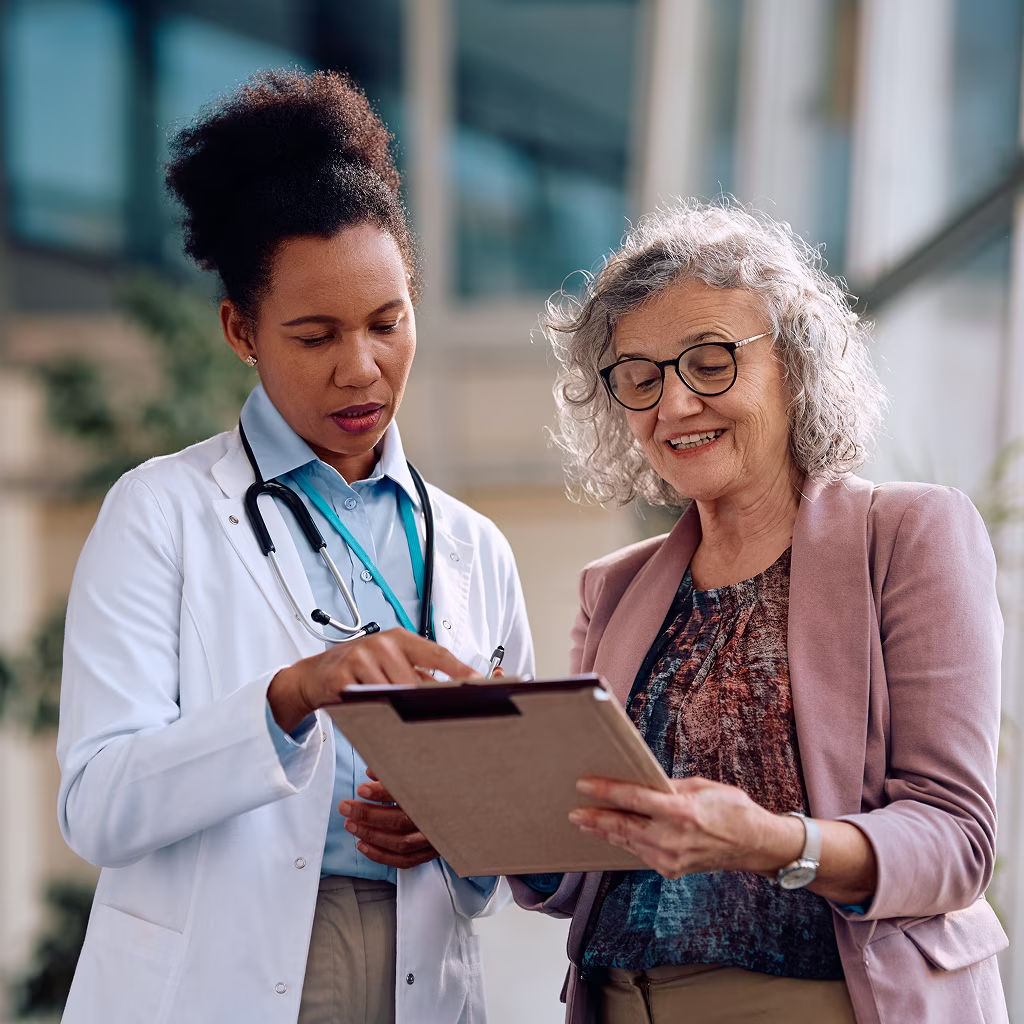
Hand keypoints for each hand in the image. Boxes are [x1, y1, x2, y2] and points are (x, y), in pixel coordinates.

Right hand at [268, 629, 477, 731]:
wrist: (314, 674)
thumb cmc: (357, 667)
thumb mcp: (389, 661)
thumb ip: (418, 673)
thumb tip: (455, 689)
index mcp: (399, 638)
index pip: (436, 653)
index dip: (459, 669)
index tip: (478, 682)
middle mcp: (381, 644)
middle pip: (416, 681)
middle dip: (427, 702)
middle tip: (441, 718)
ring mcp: (360, 658)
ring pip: (392, 694)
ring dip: (399, 712)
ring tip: (406, 723)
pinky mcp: (341, 678)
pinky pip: (365, 702)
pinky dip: (374, 714)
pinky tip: (376, 719)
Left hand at [338, 770, 438, 868]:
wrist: (466, 806)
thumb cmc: (438, 789)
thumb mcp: (421, 775)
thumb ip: (395, 773)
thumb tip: (371, 772)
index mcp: (435, 796)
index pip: (406, 795)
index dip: (382, 792)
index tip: (362, 789)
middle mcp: (435, 819)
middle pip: (400, 821)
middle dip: (368, 815)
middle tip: (346, 807)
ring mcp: (434, 839)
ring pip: (401, 843)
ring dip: (372, 836)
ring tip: (351, 825)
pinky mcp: (430, 852)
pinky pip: (405, 861)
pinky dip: (381, 855)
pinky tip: (363, 845)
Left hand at [568, 776, 797, 879]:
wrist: (754, 844)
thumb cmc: (731, 808)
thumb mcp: (700, 786)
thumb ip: (668, 787)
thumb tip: (641, 783)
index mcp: (680, 812)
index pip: (633, 800)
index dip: (605, 792)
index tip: (584, 785)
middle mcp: (672, 838)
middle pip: (623, 827)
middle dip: (595, 818)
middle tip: (573, 812)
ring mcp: (671, 858)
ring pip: (628, 843)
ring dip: (605, 832)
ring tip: (585, 822)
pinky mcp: (671, 870)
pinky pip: (641, 853)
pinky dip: (625, 843)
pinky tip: (613, 835)